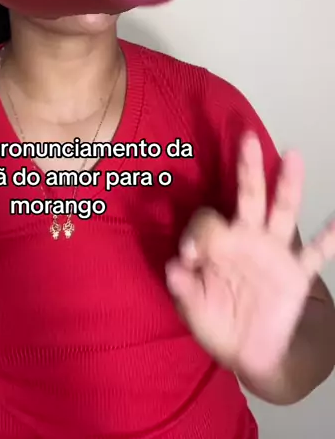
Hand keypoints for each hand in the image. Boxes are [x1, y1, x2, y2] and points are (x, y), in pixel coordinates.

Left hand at [166, 133, 334, 381]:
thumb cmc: (217, 322)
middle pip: (249, 196)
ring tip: (292, 156)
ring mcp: (275, 253)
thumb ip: (183, 289)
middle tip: (247, 138)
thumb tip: (172, 267)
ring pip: (282, 212)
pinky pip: (316, 254)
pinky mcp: (297, 275)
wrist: (249, 353)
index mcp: (219, 244)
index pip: (208, 221)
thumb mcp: (194, 309)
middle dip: (248, 168)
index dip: (198, 233)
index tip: (190, 256)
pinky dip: (328, 239)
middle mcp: (249, 239)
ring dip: (287, 185)